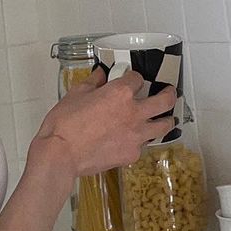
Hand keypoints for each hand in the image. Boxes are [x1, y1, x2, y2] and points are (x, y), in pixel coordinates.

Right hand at [32, 67, 177, 179]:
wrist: (61, 155)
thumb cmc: (64, 124)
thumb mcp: (75, 94)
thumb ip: (92, 82)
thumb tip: (100, 75)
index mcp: (120, 93)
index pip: (137, 78)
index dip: (133, 77)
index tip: (131, 79)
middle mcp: (134, 112)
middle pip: (165, 101)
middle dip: (169, 94)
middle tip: (169, 92)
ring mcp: (136, 135)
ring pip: (164, 126)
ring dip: (166, 120)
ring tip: (164, 119)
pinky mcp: (132, 154)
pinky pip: (144, 145)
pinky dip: (141, 141)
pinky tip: (135, 140)